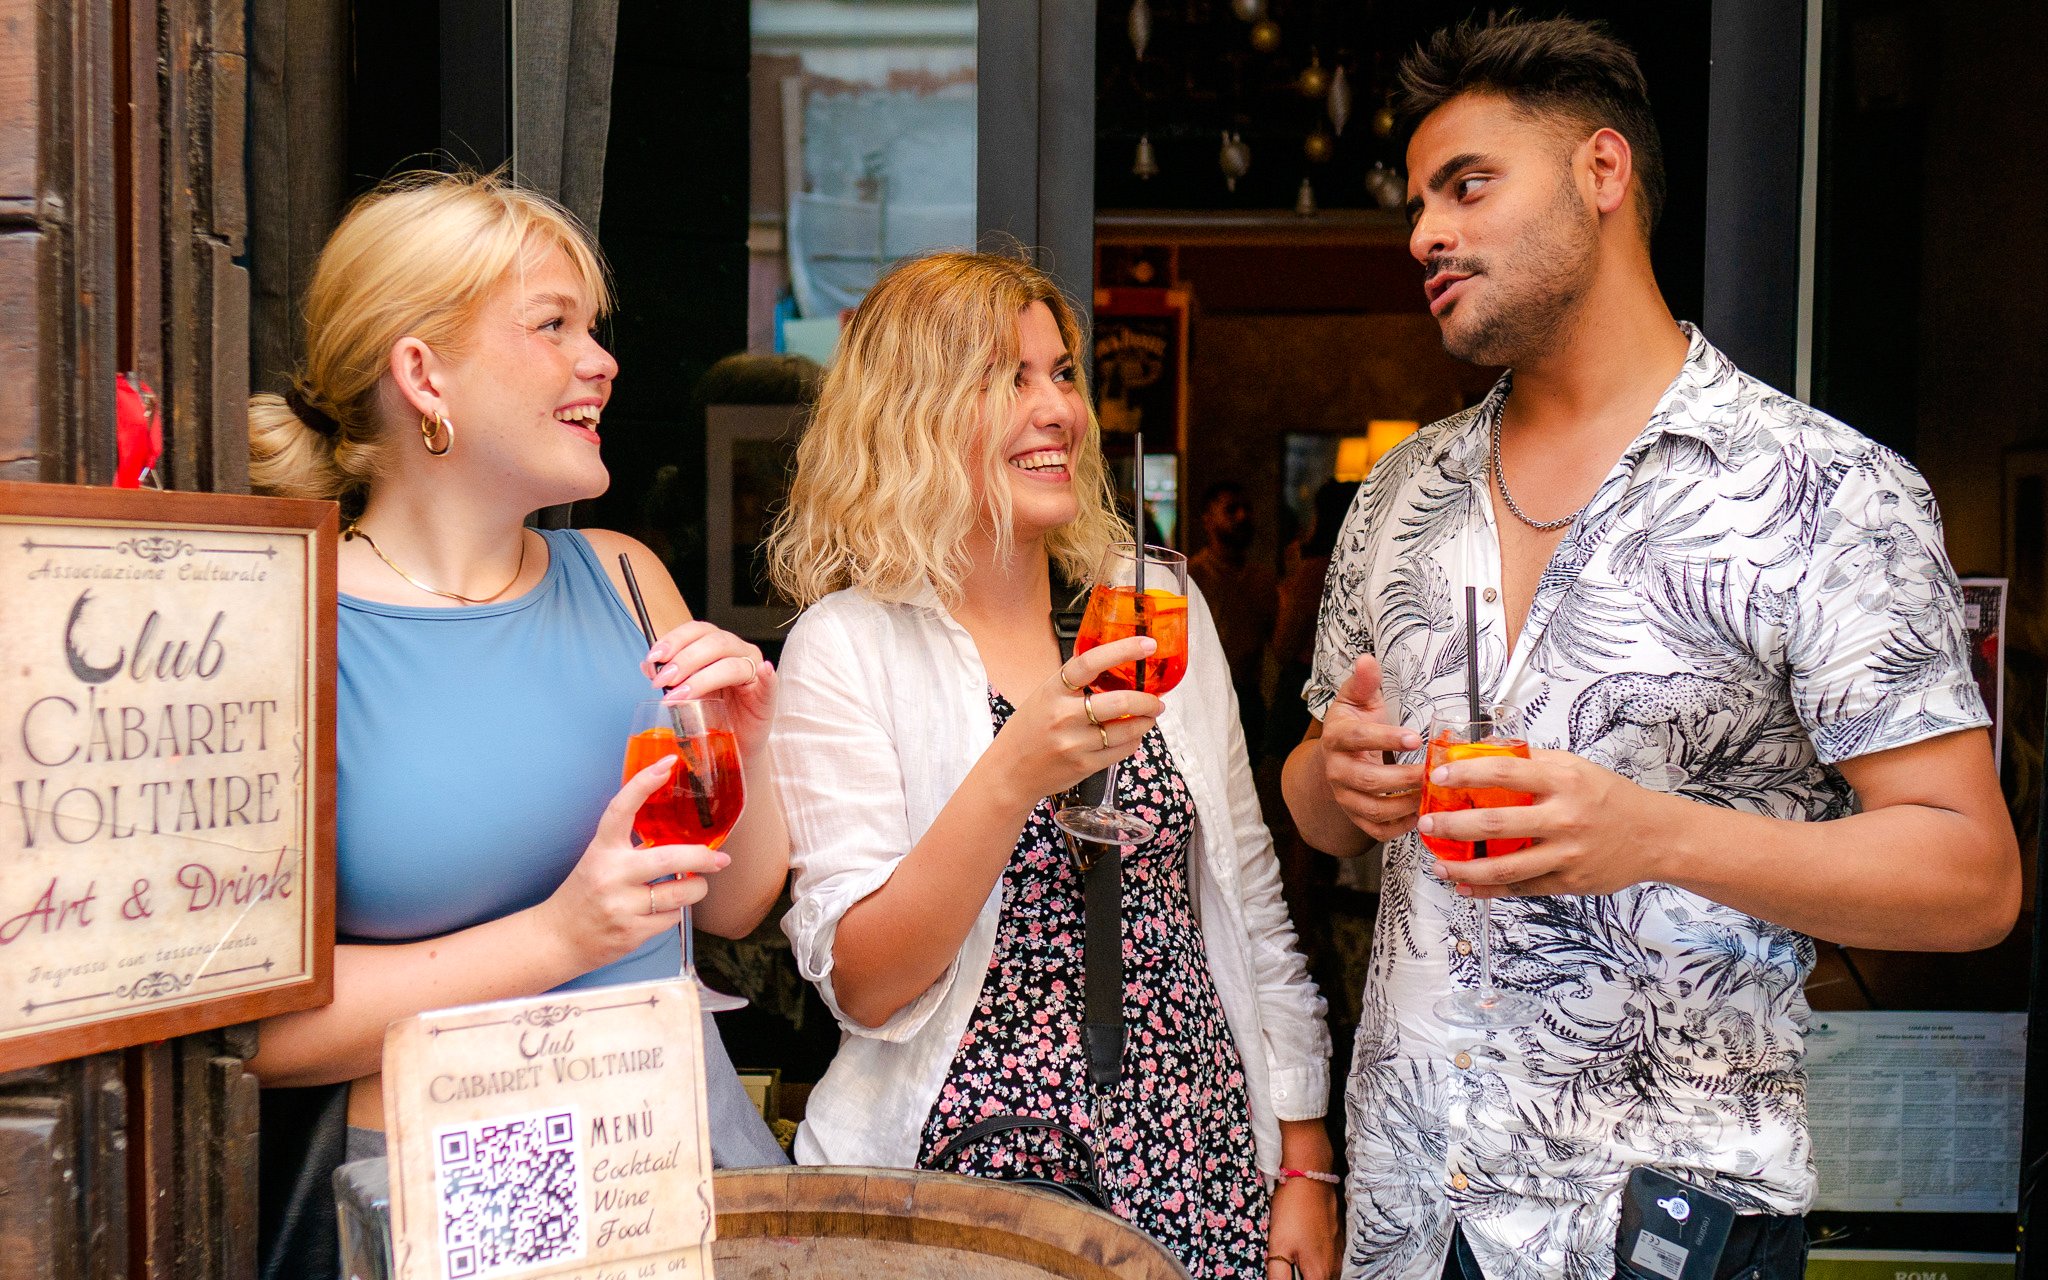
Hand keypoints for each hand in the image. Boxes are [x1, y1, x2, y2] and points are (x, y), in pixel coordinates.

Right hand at [538, 755, 730, 973]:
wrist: (559, 938)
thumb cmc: (587, 893)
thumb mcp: (601, 860)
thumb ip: (632, 845)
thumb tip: (683, 833)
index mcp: (602, 850)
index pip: (622, 808)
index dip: (644, 783)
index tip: (668, 763)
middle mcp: (611, 874)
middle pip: (671, 857)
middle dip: (703, 857)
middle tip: (720, 858)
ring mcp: (621, 905)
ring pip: (681, 892)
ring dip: (695, 889)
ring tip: (691, 886)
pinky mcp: (631, 932)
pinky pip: (672, 918)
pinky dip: (675, 913)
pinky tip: (662, 910)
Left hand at [643, 620, 776, 755]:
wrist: (732, 746)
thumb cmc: (712, 715)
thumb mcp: (687, 693)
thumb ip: (670, 677)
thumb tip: (648, 666)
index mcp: (718, 646)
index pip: (697, 631)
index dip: (675, 640)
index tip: (654, 658)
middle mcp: (738, 652)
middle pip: (714, 643)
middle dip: (684, 660)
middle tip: (663, 681)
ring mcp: (755, 672)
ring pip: (731, 664)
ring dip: (702, 678)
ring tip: (680, 695)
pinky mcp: (767, 695)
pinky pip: (769, 681)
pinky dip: (766, 675)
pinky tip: (762, 671)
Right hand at [982, 636, 1164, 807]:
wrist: (1010, 772)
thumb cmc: (1028, 731)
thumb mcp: (1043, 697)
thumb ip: (1073, 683)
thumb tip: (1112, 663)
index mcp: (1052, 691)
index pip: (1090, 663)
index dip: (1123, 650)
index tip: (1147, 645)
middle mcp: (1063, 716)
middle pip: (1118, 702)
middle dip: (1147, 699)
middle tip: (1156, 698)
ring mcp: (1075, 743)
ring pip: (1126, 729)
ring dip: (1146, 720)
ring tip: (1149, 716)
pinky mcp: (1084, 766)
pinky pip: (1122, 750)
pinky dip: (1134, 739)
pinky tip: (1133, 734)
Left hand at [1266, 1177, 1339, 1279]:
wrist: (1310, 1178)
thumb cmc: (1292, 1212)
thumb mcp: (1277, 1247)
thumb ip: (1279, 1277)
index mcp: (1319, 1275)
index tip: (1284, 1272)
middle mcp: (1334, 1268)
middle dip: (1302, 1276)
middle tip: (1286, 1263)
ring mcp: (1339, 1253)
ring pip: (1324, 1274)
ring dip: (1309, 1271)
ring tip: (1293, 1254)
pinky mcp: (1338, 1240)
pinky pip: (1329, 1260)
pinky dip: (1316, 1260)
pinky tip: (1303, 1246)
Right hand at [1319, 656, 1424, 840]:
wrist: (1335, 759)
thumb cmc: (1354, 726)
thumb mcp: (1357, 700)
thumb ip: (1364, 682)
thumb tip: (1367, 660)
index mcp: (1336, 738)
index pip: (1358, 739)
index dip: (1386, 739)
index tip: (1416, 738)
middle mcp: (1336, 770)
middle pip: (1367, 780)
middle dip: (1403, 778)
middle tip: (1432, 772)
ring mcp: (1344, 796)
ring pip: (1373, 808)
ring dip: (1405, 804)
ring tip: (1431, 793)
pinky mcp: (1354, 816)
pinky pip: (1375, 830)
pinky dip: (1399, 827)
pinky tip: (1421, 814)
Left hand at [1420, 748, 1669, 896]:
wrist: (1654, 836)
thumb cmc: (1609, 798)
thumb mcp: (1574, 768)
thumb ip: (1531, 762)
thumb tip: (1483, 752)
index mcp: (1563, 781)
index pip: (1505, 772)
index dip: (1467, 773)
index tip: (1439, 776)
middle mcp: (1564, 818)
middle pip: (1496, 823)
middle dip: (1452, 826)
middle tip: (1426, 825)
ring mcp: (1566, 854)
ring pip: (1505, 867)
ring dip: (1465, 869)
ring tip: (1439, 865)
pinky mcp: (1569, 882)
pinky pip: (1521, 889)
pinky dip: (1489, 890)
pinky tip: (1466, 887)